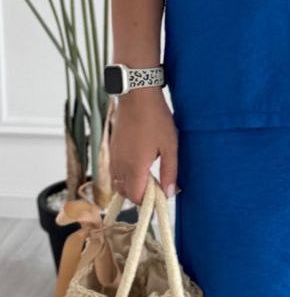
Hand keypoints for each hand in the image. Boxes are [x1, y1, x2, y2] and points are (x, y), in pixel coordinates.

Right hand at [110, 88, 178, 204]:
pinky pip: (114, 171)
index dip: (149, 200)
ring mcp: (113, 157)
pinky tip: (139, 163)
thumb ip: (170, 172)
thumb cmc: (156, 119)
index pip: (136, 197)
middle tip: (156, 184)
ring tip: (149, 173)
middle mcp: (119, 166)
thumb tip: (171, 194)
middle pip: (125, 193)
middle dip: (139, 194)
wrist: (137, 96)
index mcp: (134, 167)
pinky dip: (124, 175)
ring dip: (131, 185)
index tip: (161, 193)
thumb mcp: (170, 146)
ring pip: (117, 183)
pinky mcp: (111, 149)